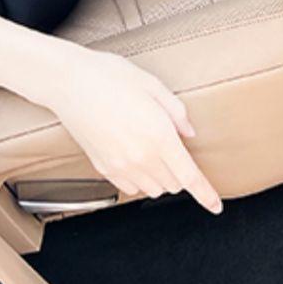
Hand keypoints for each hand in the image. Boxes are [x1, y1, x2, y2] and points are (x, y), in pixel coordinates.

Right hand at [19, 45, 222, 213]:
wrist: (67, 83)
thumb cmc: (108, 77)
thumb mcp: (152, 85)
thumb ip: (176, 112)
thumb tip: (188, 133)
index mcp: (158, 136)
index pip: (190, 177)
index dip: (206, 195)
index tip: (215, 206)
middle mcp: (140, 156)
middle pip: (173, 185)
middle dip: (181, 173)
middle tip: (173, 148)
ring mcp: (120, 165)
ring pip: (153, 189)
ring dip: (160, 177)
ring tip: (152, 151)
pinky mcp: (103, 167)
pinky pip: (130, 187)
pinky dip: (139, 179)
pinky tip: (134, 157)